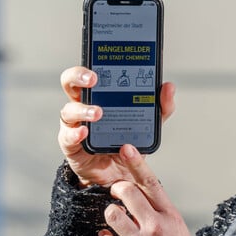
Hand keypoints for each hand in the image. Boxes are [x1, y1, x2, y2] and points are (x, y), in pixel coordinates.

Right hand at [57, 66, 175, 186]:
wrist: (118, 175)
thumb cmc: (126, 143)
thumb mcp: (147, 124)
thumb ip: (159, 107)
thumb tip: (168, 87)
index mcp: (99, 96)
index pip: (90, 73)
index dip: (92, 64)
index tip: (104, 60)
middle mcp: (83, 106)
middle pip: (70, 83)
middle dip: (78, 76)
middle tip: (93, 79)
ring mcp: (74, 125)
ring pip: (69, 110)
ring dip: (83, 109)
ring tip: (98, 113)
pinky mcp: (71, 145)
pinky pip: (67, 137)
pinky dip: (75, 134)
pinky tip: (85, 132)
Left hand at [98, 144, 200, 235]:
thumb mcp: (178, 230)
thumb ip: (159, 213)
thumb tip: (139, 196)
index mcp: (171, 216)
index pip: (152, 184)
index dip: (138, 164)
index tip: (127, 148)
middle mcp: (156, 227)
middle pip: (126, 193)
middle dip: (116, 190)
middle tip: (116, 194)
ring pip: (111, 214)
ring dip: (110, 216)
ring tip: (116, 221)